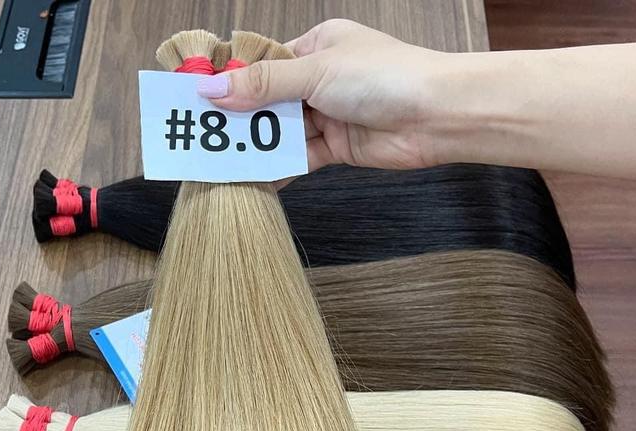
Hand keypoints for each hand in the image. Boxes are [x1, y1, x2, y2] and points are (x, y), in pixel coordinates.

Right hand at [196, 20, 453, 170]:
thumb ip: (264, 84)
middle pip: (268, 100)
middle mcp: (320, 80)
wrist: (437, 116)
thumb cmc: (385, 77)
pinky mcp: (337, 148)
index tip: (199, 99)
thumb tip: (214, 89)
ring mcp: (328, 115)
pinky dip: (279, 169)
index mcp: (316, 46)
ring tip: (222, 162)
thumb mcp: (316, 72)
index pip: (263, 63)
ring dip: (257, 147)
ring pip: (282, 132)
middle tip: (203, 137)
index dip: (232, 82)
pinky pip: (299, 159)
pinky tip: (254, 179)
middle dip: (240, 119)